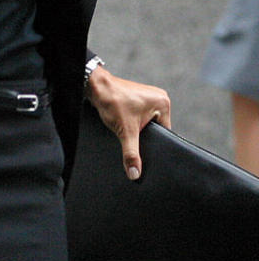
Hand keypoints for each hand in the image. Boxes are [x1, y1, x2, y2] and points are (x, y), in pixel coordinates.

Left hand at [87, 65, 170, 180]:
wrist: (94, 86)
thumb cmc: (112, 101)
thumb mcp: (125, 131)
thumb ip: (132, 154)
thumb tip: (135, 174)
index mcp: (163, 103)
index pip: (166, 132)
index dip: (155, 143)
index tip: (146, 149)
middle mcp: (158, 98)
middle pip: (156, 127)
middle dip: (144, 135)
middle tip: (134, 137)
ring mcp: (146, 96)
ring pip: (145, 122)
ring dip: (136, 128)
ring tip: (128, 129)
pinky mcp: (135, 97)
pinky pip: (138, 115)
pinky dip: (131, 121)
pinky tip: (124, 124)